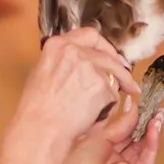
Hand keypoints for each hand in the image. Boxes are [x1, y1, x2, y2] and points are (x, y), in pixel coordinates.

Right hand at [12, 30, 140, 154]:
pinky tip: (93, 114)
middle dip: (120, 69)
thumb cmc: (37, 108)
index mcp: (58, 45)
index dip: (105, 47)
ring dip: (113, 89)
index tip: (112, 57)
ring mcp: (90, 67)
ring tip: (103, 105)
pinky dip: (108, 105)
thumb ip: (63, 61)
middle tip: (127, 80)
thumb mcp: (42, 72)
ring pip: (113, 75)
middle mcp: (75, 51)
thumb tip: (81, 61)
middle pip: (108, 55)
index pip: (90, 36)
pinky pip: (113, 94)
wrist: (41, 128)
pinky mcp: (102, 85)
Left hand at [57, 105, 163, 163]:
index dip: (137, 119)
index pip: (125, 132)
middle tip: (160, 109)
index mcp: (103, 150)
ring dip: (153, 132)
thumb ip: (122, 123)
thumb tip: (134, 107)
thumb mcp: (102, 135)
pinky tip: (154, 129)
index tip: (147, 104)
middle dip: (149, 124)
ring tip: (160, 117)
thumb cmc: (77, 160)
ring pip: (144, 150)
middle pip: (137, 140)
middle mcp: (114, 161)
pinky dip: (152, 144)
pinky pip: (146, 161)